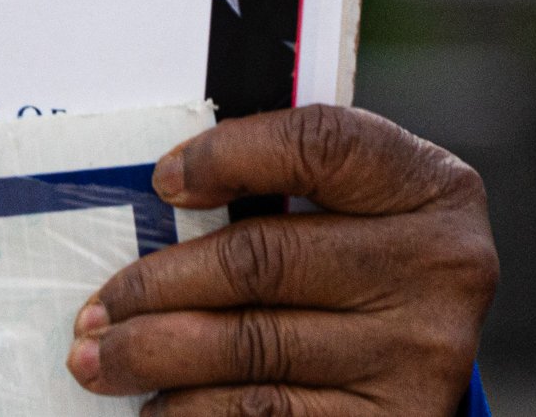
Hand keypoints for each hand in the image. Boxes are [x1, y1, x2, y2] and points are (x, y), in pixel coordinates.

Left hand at [66, 104, 496, 415]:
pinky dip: (197, 411)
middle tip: (94, 308)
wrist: (429, 349)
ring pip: (254, 348)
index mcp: (429, 186)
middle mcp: (440, 266)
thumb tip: (163, 193)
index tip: (162, 182)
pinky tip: (159, 406)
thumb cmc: (363, 254)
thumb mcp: (354, 203)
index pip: (319, 145)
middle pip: (264, 261)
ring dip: (157, 355)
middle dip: (158, 285)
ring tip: (99, 358)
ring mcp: (421, 352)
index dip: (230, 154)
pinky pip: (269, 413)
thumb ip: (283, 183)